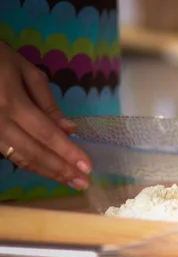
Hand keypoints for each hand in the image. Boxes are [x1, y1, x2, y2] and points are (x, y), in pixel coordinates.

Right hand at [0, 42, 90, 189]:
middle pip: (34, 152)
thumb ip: (48, 103)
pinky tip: (47, 170)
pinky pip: (9, 154)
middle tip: (83, 183)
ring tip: (69, 181)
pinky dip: (30, 164)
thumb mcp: (27, 71)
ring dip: (46, 172)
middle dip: (60, 170)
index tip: (88, 167)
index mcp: (13, 103)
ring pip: (20, 158)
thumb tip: (70, 129)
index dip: (68, 153)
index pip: (47, 134)